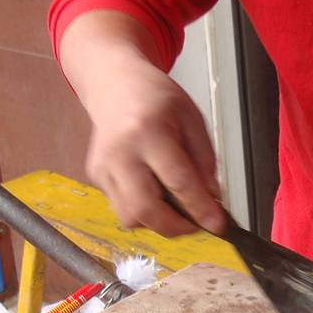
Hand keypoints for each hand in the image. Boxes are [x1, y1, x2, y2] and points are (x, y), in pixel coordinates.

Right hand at [82, 58, 225, 236]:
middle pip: (145, 208)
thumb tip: (211, 197)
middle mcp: (121, 152)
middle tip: (195, 224)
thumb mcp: (191, 118)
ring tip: (174, 206)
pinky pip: (121, 207)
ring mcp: (103, 166)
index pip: (177, 180)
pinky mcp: (96, 176)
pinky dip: (142, 209)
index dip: (200, 207)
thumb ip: (204, 158)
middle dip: (174, 227)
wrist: (114, 85)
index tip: (217, 224)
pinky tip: (153, 190)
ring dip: (157, 221)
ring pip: (129, 216)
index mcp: (148, 131)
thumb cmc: (155, 98)